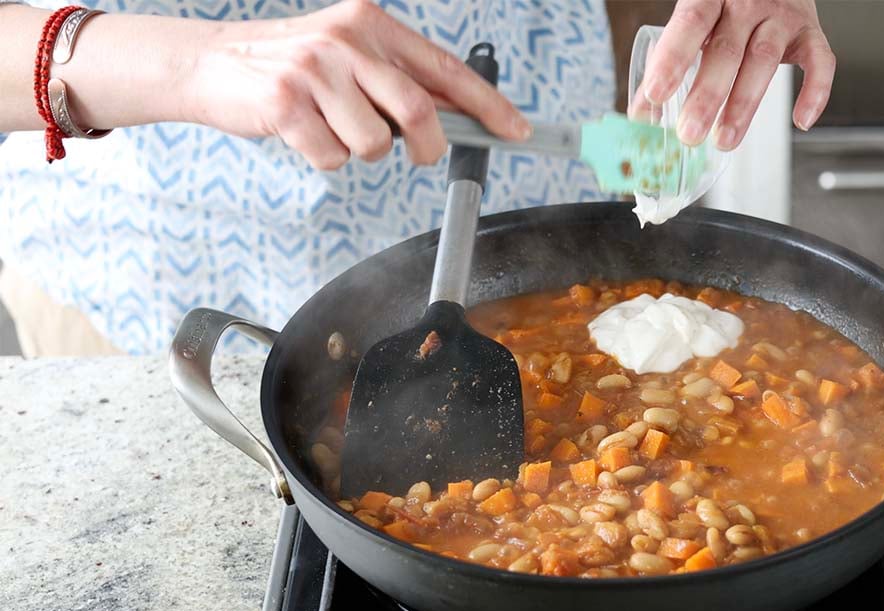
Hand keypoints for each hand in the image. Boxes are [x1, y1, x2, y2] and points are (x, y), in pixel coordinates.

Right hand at [188, 0, 529, 169]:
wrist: (211, 64)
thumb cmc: (292, 66)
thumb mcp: (350, 55)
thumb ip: (400, 79)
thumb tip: (459, 116)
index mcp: (371, 24)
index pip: (445, 69)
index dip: (487, 105)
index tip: (517, 130)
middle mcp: (346, 40)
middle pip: (418, 111)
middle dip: (427, 147)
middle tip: (418, 155)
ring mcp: (313, 70)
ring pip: (375, 144)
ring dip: (361, 152)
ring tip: (333, 128)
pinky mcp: (284, 103)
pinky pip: (332, 158)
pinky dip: (324, 159)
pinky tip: (303, 134)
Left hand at [634, 0, 834, 149]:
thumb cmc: (726, 4)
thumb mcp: (695, 18)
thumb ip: (668, 59)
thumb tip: (643, 112)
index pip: (691, 23)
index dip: (672, 59)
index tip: (655, 95)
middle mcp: (749, 1)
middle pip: (727, 50)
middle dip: (706, 96)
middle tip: (689, 133)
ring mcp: (782, 17)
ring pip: (764, 61)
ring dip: (744, 105)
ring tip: (724, 139)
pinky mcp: (809, 32)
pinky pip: (820, 62)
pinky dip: (815, 93)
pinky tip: (801, 120)